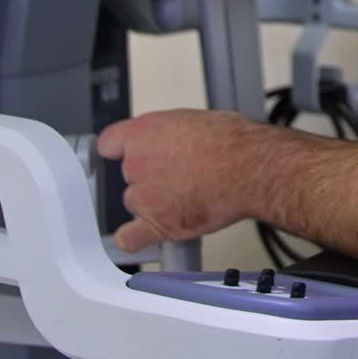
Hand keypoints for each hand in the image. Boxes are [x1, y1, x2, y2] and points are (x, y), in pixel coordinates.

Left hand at [95, 109, 267, 253]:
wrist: (248, 168)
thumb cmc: (232, 141)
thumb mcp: (195, 119)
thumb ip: (172, 133)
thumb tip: (175, 138)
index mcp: (143, 132)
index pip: (109, 142)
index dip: (121, 149)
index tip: (127, 153)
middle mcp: (135, 163)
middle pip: (129, 175)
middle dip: (150, 175)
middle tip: (178, 174)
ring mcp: (143, 196)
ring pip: (135, 203)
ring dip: (153, 202)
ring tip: (184, 196)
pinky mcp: (156, 225)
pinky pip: (130, 238)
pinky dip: (136, 238)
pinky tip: (146, 233)